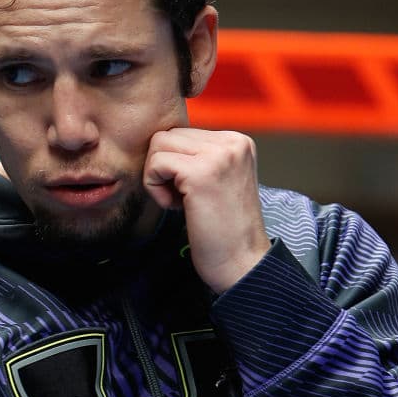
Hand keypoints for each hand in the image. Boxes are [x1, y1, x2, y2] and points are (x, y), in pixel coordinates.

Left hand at [144, 128, 270, 293]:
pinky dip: (155, 188)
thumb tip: (159, 141)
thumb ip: (199, 155)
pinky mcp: (201, 173)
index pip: (182, 133)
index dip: (175, 164)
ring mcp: (218, 155)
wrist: (242, 263)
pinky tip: (176, 207)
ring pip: (158, 145)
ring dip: (158, 177)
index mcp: (238, 141)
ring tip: (181, 201)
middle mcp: (233, 142)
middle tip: (183, 198)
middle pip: (167, 135)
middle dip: (164, 168)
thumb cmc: (224, 228)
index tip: (192, 192)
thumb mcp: (219, 178)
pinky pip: (155, 164)